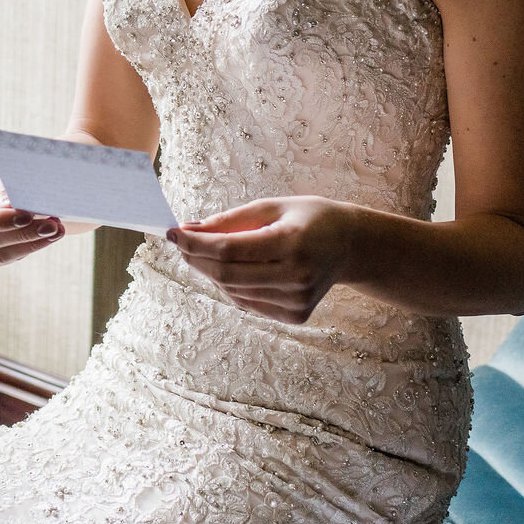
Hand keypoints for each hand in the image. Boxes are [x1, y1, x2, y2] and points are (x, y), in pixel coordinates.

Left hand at [163, 197, 356, 324]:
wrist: (350, 246)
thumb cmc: (308, 218)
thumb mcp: (271, 207)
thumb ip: (229, 220)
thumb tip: (188, 230)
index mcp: (292, 242)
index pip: (229, 249)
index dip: (195, 243)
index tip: (172, 232)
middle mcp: (297, 276)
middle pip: (226, 275)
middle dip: (195, 259)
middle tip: (181, 243)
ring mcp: (297, 301)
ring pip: (233, 291)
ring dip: (211, 272)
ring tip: (209, 252)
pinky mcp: (296, 316)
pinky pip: (247, 303)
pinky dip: (231, 286)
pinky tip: (234, 270)